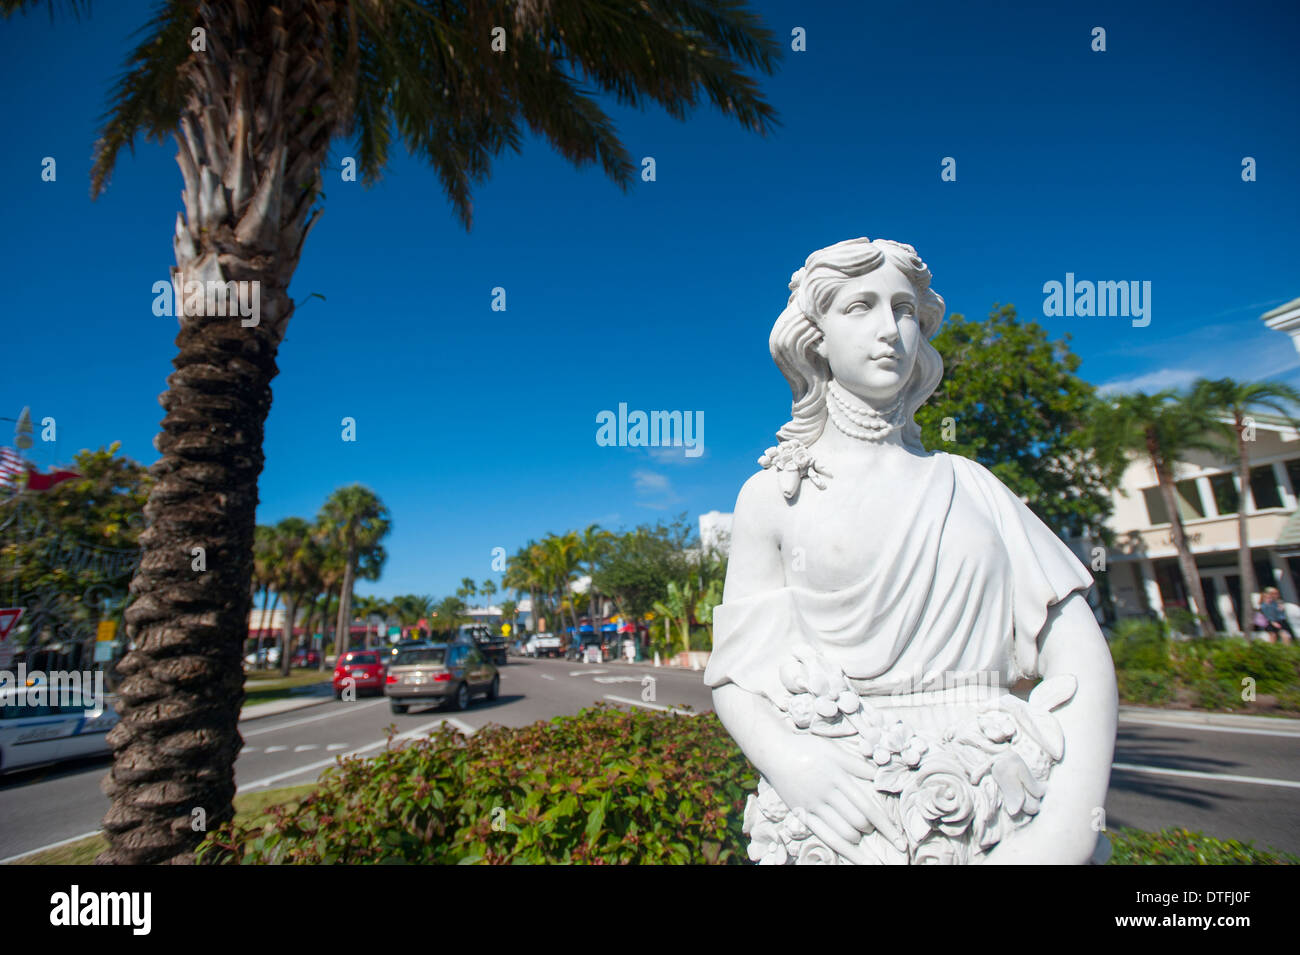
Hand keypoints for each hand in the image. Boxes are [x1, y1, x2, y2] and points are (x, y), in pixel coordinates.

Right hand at [758, 731, 906, 862]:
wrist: (774, 752)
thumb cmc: (806, 748)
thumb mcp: (833, 750)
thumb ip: (856, 764)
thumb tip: (879, 775)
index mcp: (837, 777)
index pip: (867, 807)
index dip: (886, 825)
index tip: (900, 839)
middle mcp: (826, 794)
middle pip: (857, 821)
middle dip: (871, 828)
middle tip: (873, 826)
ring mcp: (813, 806)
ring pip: (842, 832)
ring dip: (857, 837)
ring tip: (860, 832)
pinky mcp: (802, 814)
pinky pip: (824, 836)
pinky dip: (843, 850)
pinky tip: (856, 857)